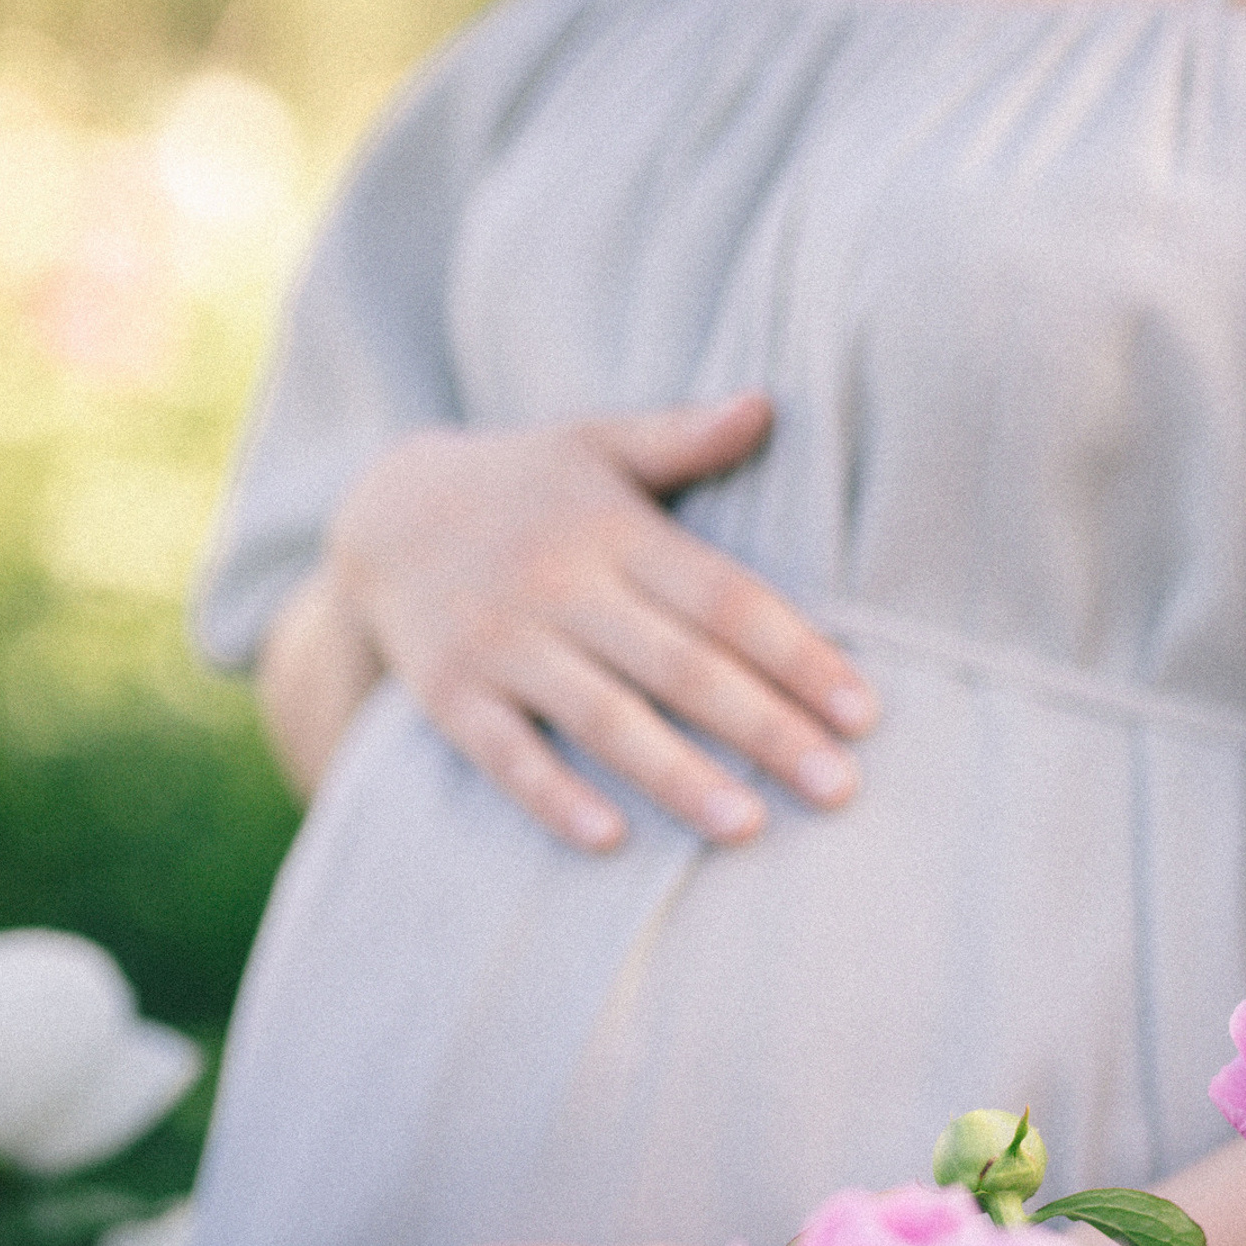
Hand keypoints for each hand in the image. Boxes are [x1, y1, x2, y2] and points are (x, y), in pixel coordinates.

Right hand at [326, 394, 876, 849]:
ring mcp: (501, 643)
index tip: (863, 711)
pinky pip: (506, 754)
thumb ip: (682, 436)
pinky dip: (554, 796)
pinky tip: (613, 839)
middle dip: (764, 729)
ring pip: (603, 717)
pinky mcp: (449, 695)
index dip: (797, 653)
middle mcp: (560, 585)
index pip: (724, 597)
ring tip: (748, 827)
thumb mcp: (596, 444)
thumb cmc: (524, 488)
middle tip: (838, 788)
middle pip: (680, 665)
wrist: (381, 515)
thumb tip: (768, 406)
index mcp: (614, 530)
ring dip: (678, 774)